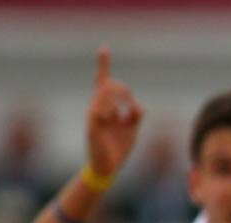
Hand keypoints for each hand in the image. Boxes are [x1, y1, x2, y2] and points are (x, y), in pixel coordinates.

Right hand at [85, 46, 143, 180]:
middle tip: (134, 107)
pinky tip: (120, 118)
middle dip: (124, 90)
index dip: (104, 64)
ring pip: (105, 92)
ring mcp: (93, 114)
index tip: (104, 47)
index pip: (102, 81)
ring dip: (122, 98)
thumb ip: (135, 115)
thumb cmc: (118, 148)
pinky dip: (114, 109)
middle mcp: (97, 106)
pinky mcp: (92, 124)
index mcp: (105, 106)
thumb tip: (138, 106)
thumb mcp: (132, 129)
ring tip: (131, 114)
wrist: (109, 167)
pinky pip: (101, 108)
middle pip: (108, 84)